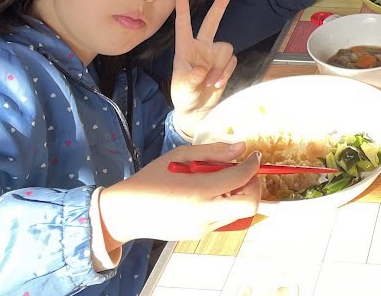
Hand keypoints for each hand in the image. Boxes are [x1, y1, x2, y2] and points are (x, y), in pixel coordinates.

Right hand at [98, 141, 260, 248]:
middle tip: (245, 172)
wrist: (126, 213)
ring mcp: (202, 227)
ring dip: (240, 195)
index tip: (254, 155)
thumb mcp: (179, 156)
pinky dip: (226, 204)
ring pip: (239, 214)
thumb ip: (213, 151)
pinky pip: (224, 218)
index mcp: (199, 191)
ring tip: (223, 180)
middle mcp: (204, 213)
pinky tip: (210, 192)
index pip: (241, 178)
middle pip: (250, 205)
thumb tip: (241, 147)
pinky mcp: (199, 234)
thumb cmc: (151, 179)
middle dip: (255, 186)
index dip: (253, 165)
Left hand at [170, 0, 236, 138]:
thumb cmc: (183, 95)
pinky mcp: (225, 64)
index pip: (184, 26)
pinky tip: (217, 83)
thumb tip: (202, 70)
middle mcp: (201, 47)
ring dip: (221, 66)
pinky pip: (232, 61)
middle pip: (212, 22)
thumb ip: (190, 79)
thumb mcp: (181, 88)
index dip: (183, 11)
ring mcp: (214, 55)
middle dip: (220, 6)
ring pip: (226, 48)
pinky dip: (226, 73)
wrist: (198, 109)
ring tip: (211, 82)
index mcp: (185, 48)